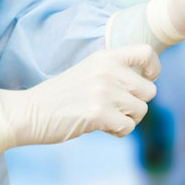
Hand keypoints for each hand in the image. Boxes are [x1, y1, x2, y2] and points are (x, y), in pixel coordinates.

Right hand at [0, 45, 160, 145]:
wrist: (30, 112)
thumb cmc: (63, 95)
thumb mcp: (90, 71)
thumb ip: (115, 72)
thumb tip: (147, 83)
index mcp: (106, 57)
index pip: (146, 53)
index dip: (153, 70)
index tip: (145, 81)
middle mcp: (107, 71)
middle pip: (149, 91)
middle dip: (138, 105)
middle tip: (119, 110)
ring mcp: (103, 91)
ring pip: (141, 111)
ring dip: (128, 120)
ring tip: (107, 118)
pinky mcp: (98, 113)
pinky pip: (128, 127)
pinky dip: (118, 132)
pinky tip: (102, 127)